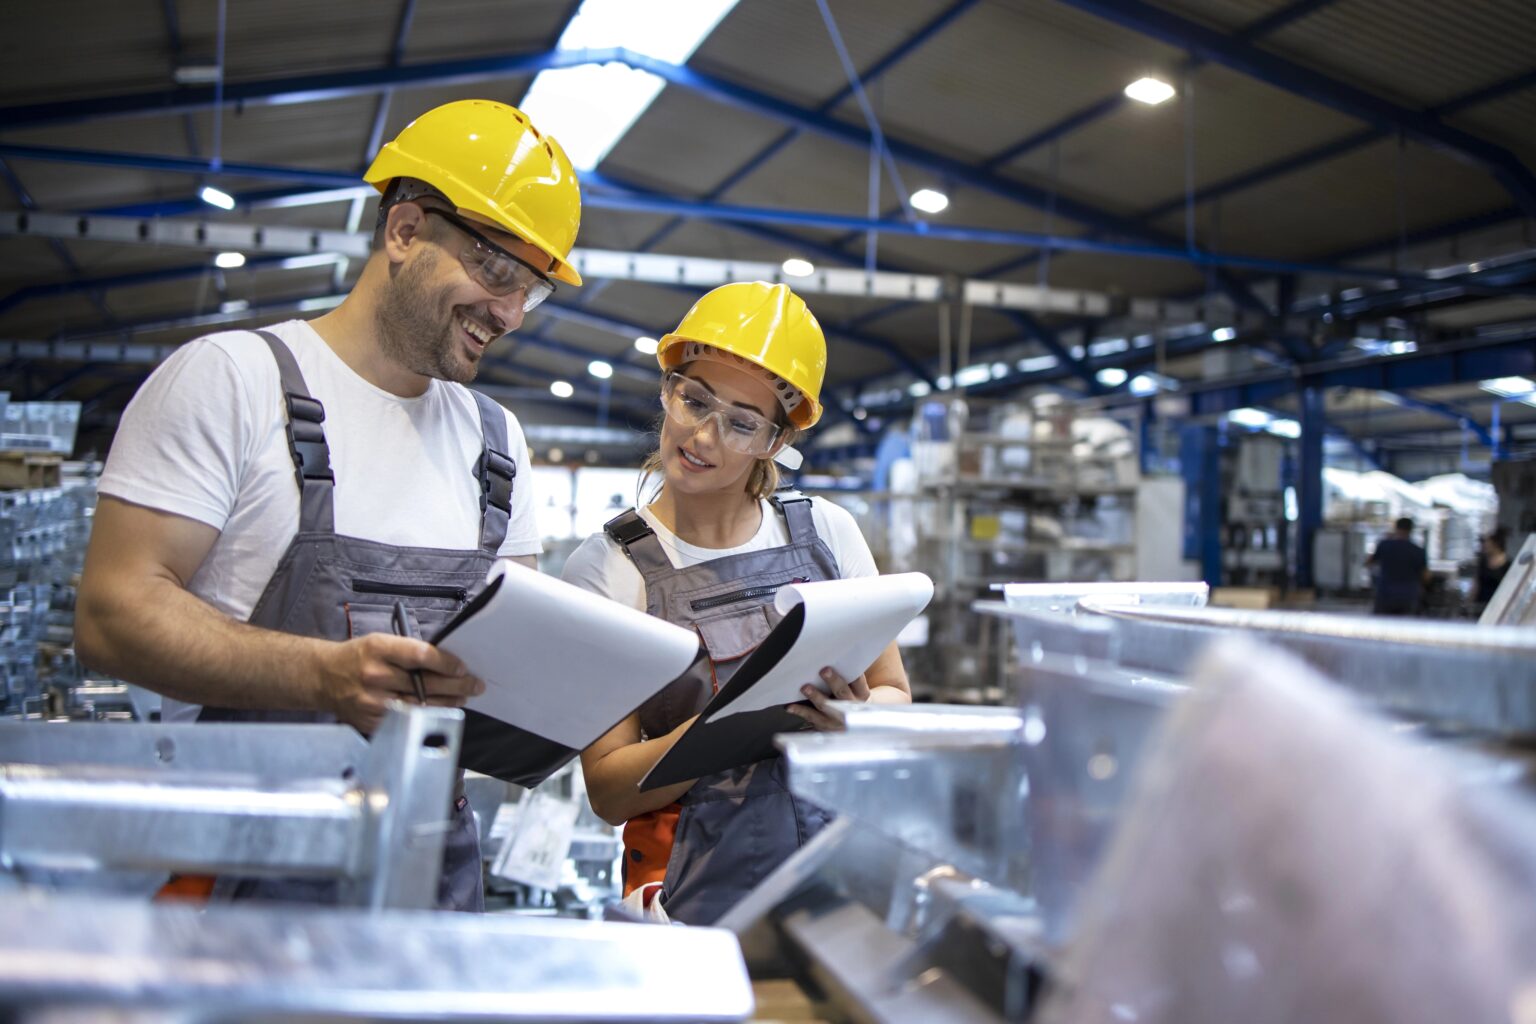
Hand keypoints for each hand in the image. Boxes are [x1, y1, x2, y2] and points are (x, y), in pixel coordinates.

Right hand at [314, 633, 484, 733]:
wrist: (324, 677)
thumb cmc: (358, 656)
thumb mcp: (381, 641)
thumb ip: (409, 651)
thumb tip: (446, 662)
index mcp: (379, 649)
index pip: (421, 656)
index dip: (446, 663)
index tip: (462, 667)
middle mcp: (375, 675)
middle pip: (426, 684)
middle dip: (457, 685)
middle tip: (474, 684)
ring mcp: (373, 701)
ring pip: (420, 706)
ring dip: (447, 702)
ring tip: (462, 697)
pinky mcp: (372, 721)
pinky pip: (407, 720)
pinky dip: (427, 715)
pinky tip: (440, 709)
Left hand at [785, 666, 870, 731]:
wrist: (853, 723)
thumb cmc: (850, 696)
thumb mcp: (856, 688)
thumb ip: (847, 676)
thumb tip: (831, 655)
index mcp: (861, 694)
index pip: (858, 681)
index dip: (853, 673)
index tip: (844, 662)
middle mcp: (850, 708)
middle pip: (842, 694)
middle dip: (834, 682)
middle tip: (824, 671)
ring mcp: (838, 720)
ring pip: (825, 708)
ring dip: (815, 697)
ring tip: (805, 688)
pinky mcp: (825, 727)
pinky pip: (811, 720)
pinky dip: (800, 712)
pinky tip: (791, 707)